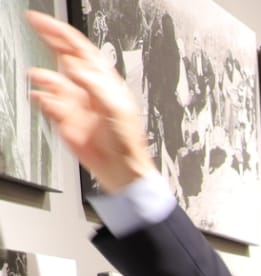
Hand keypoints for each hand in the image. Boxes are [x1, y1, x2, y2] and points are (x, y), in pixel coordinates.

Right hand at [26, 12, 155, 192]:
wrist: (121, 169)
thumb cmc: (127, 141)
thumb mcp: (116, 107)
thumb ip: (93, 84)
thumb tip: (73, 64)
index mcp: (104, 81)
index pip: (81, 49)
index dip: (62, 32)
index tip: (42, 20)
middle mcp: (88, 87)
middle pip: (65, 55)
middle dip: (49, 38)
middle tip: (33, 23)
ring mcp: (75, 101)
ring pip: (52, 79)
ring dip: (43, 75)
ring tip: (38, 75)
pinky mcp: (64, 118)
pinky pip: (46, 102)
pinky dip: (41, 98)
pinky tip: (40, 98)